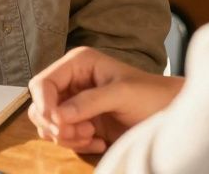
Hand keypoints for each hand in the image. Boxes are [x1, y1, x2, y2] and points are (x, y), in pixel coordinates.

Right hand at [28, 47, 182, 153]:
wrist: (168, 115)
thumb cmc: (151, 96)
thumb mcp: (122, 94)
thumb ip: (90, 101)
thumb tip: (59, 115)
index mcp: (78, 64)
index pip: (42, 83)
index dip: (44, 104)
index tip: (58, 123)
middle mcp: (71, 82)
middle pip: (40, 106)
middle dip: (57, 124)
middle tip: (84, 132)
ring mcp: (74, 104)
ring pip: (48, 125)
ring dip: (67, 137)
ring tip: (93, 136)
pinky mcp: (80, 123)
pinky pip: (62, 138)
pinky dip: (76, 144)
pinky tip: (99, 142)